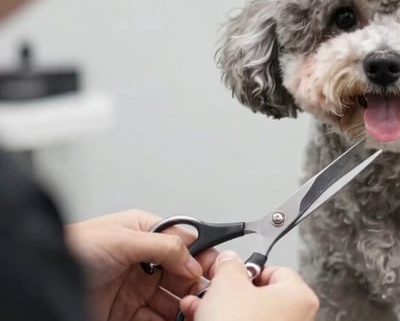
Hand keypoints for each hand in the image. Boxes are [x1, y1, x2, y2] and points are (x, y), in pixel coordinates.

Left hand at [66, 209, 217, 320]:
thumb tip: (194, 253)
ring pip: (172, 299)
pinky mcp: (126, 312)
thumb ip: (163, 244)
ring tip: (192, 310)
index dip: (199, 256)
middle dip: (195, 285)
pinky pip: (157, 319)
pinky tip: (177, 319)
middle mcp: (142, 259)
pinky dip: (170, 320)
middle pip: (182, 274)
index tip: (212, 269)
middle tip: (204, 294)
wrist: (41, 283)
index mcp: (143, 233)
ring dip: (185, 305)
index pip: (183, 243)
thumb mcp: (121, 239)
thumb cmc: (70, 249)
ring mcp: (135, 288)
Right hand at [179, 251, 318, 320]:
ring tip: (199, 309)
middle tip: (209, 293)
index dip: (245, 270)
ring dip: (222, 310)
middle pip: (259, 295)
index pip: (273, 270)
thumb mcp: (227, 285)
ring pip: (249, 315)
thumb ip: (229, 266)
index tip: (226, 274)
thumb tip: (229, 260)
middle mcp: (298, 317)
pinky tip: (205, 320)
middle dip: (228, 293)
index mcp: (300, 296)